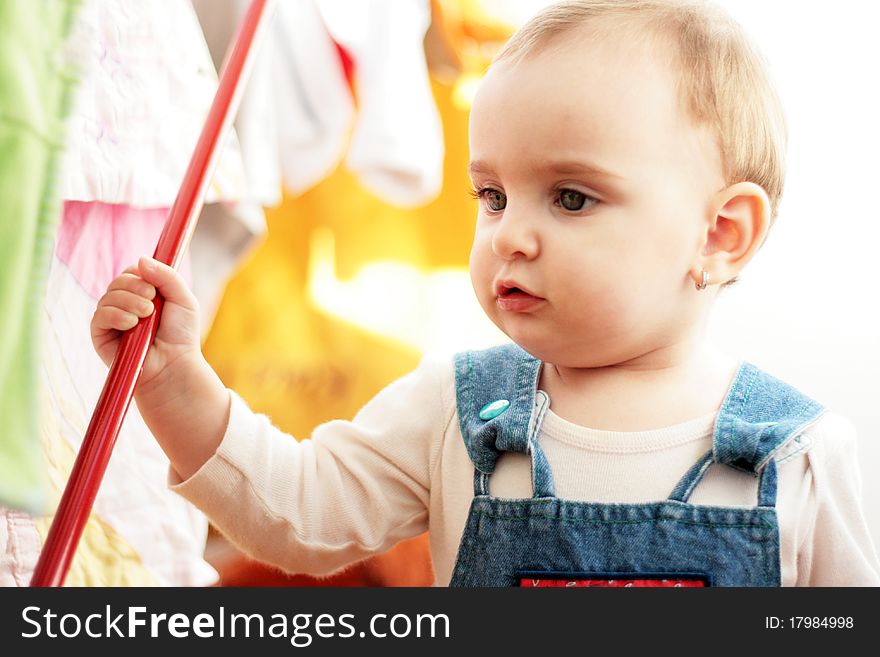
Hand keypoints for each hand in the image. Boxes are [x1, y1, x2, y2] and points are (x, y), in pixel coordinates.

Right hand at [91, 256, 201, 391]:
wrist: (174, 364)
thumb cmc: (181, 334)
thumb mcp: (183, 299)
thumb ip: (167, 276)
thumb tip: (141, 259)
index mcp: (143, 293)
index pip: (132, 272)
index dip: (140, 274)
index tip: (155, 288)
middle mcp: (125, 303)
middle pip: (119, 281)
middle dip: (136, 288)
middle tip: (152, 304)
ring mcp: (113, 318)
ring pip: (109, 296)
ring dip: (129, 303)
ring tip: (145, 316)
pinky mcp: (101, 334)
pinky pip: (100, 315)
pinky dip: (116, 315)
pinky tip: (131, 324)